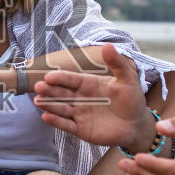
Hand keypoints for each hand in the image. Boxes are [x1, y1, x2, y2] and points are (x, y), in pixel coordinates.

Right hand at [33, 44, 153, 149]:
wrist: (137, 124)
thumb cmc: (132, 99)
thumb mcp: (127, 79)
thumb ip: (117, 63)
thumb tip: (108, 45)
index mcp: (89, 84)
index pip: (71, 80)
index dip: (60, 78)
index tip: (48, 76)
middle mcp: (81, 98)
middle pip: (62, 93)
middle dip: (49, 90)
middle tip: (37, 87)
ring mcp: (79, 114)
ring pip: (61, 108)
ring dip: (48, 105)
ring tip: (38, 101)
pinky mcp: (81, 129)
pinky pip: (67, 125)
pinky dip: (56, 122)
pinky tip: (46, 117)